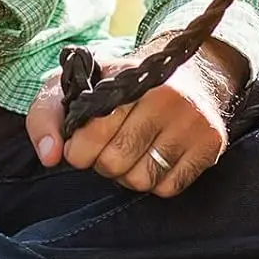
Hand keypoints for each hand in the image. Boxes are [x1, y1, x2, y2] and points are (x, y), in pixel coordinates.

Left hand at [24, 35, 247, 197]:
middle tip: (104, 151)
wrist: (187, 71)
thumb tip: (49, 155)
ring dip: (127, 176)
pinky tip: (152, 160)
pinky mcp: (211, 143)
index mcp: (128, 77)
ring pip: (143, 179)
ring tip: (128, 155)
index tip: (76, 149)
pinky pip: (170, 188)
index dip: (79, 149)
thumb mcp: (76, 84)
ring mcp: (192, 120)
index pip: (96, 129)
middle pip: (117, 161)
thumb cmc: (120, 83)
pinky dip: (155, 182)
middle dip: (102, 163)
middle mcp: (165, 96)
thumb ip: (47, 114)